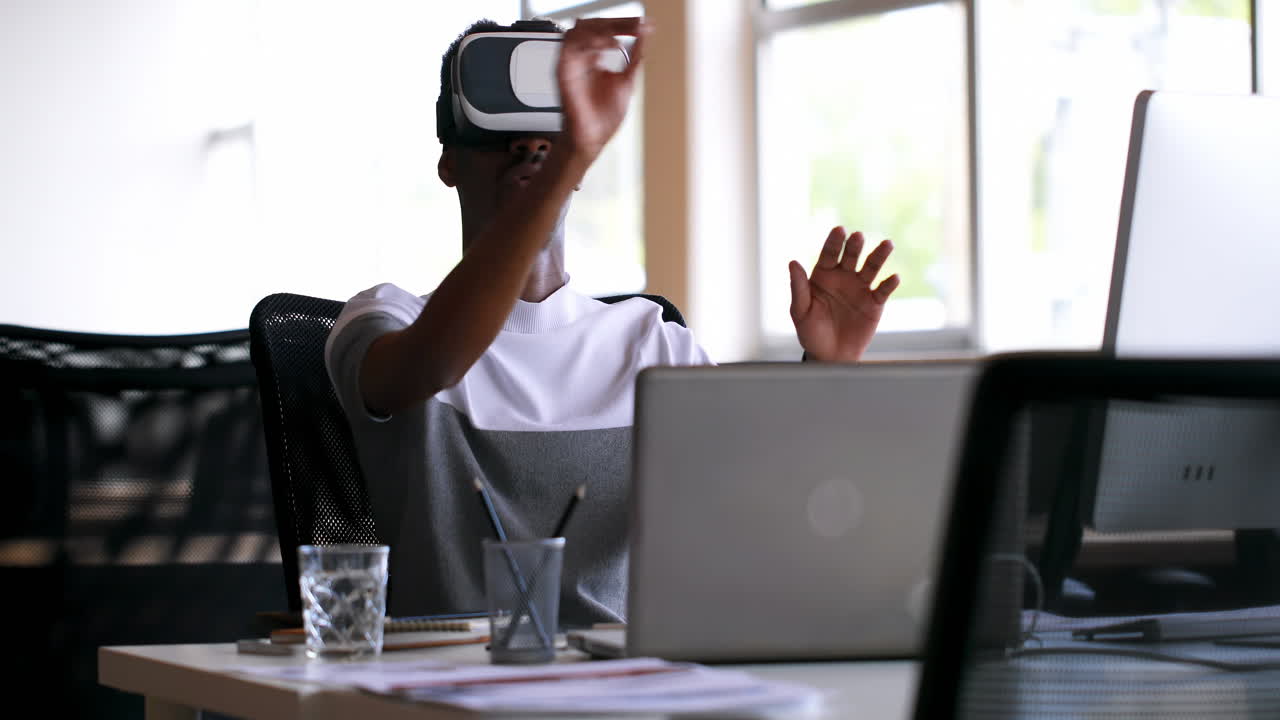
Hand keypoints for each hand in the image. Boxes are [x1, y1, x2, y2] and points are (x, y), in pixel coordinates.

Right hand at [556, 18, 649, 161]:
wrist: (594, 139)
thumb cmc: (603, 116)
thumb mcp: (627, 79)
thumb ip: (635, 55)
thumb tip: (646, 33)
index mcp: (593, 57)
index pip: (604, 29)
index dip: (622, 24)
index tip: (640, 24)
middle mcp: (580, 58)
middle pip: (591, 25)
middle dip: (614, 22)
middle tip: (634, 25)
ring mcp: (571, 64)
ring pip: (577, 31)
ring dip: (600, 29)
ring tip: (619, 38)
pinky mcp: (563, 73)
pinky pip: (569, 49)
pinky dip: (589, 43)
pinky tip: (607, 47)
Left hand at [789, 227, 900, 362]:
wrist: (829, 355)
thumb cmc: (810, 332)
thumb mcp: (800, 311)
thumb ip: (798, 287)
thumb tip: (793, 262)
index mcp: (823, 275)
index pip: (829, 253)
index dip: (834, 241)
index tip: (839, 229)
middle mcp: (843, 277)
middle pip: (851, 256)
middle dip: (854, 246)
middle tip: (858, 237)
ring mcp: (860, 288)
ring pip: (871, 267)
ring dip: (879, 256)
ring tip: (887, 244)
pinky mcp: (874, 303)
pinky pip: (883, 290)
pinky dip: (889, 283)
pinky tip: (893, 277)